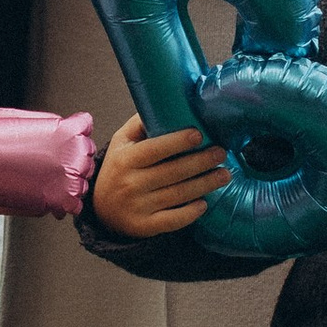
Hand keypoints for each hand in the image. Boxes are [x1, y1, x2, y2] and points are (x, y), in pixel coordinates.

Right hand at [94, 113, 228, 238]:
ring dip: (205, 184)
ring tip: (225, 174)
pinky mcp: (145, 226)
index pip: (153, 149)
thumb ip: (141, 124)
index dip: (177, 142)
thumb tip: (167, 100)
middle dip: (201, 162)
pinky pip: (173, 220)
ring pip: (178, 195)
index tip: (199, 134)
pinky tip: (205, 203)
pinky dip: (191, 212)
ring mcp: (137, 207)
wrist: (102, 209)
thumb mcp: (121, 143)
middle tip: (222, 153)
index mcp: (125, 159)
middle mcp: (130, 184)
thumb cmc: (119, 167)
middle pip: (172, 172)